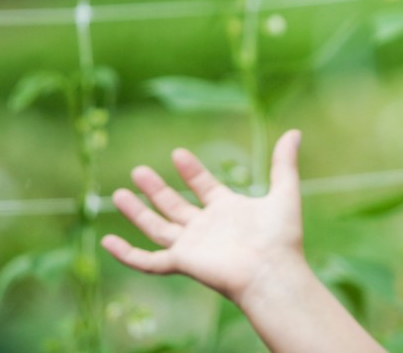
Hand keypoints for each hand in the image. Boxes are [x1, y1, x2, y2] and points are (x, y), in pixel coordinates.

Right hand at [102, 129, 305, 306]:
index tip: (177, 153)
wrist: (273, 270)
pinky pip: (148, 261)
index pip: (204, 187)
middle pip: (175, 206)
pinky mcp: (182, 262)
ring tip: (118, 193)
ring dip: (137, 212)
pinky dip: (127, 253)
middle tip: (137, 170)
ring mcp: (193, 246)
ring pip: (157, 227)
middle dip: (156, 190)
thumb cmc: (281, 236)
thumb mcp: (285, 192)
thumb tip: (294, 132)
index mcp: (228, 210)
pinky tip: (108, 241)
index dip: (191, 171)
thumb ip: (284, 163)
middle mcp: (207, 228)